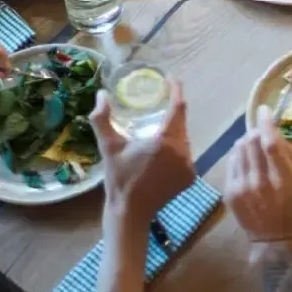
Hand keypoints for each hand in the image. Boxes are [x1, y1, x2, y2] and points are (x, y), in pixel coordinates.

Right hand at [92, 82, 194, 233]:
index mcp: (165, 141)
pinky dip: (176, 147)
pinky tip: (163, 148)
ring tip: (160, 123)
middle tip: (161, 100)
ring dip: (174, 129)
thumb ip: (102, 119)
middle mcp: (182, 151)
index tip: (171, 78)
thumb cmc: (119, 179)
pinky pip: (185, 153)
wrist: (131, 213)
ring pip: (184, 137)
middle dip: (173, 109)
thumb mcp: (108, 147)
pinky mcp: (190, 177)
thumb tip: (101, 95)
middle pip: (181, 122)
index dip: (177, 89)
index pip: (178, 107)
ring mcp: (189, 165)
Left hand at [225, 105, 291, 243]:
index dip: (266, 123)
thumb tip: (275, 131)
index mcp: (282, 180)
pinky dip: (238, 155)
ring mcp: (241, 188)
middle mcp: (260, 182)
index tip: (264, 110)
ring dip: (247, 142)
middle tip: (262, 134)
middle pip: (252, 142)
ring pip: (238, 148)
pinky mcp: (229, 192)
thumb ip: (290, 155)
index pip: (270, 144)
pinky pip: (231, 161)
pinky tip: (246, 162)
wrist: (272, 238)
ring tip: (254, 149)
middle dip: (257, 132)